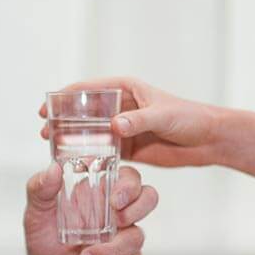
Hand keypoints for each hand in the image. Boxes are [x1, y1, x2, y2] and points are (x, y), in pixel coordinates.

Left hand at [24, 164, 156, 254]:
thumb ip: (40, 190)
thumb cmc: (45, 245)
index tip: (116, 199)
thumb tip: (53, 168)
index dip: (129, 184)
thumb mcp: (35, 216)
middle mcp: (117, 215)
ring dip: (107, 254)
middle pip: (148, 198)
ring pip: (135, 239)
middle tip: (117, 222)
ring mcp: (125, 240)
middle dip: (138, 209)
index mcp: (98, 196)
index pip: (127, 177)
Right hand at [40, 77, 224, 167]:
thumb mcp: (163, 116)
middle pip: (84, 112)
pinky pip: (103, 151)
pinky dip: (89, 156)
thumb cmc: (190, 118)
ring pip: (91, 132)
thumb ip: (138, 120)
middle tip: (44, 132)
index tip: (47, 108)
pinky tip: (75, 165)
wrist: (209, 140)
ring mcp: (123, 127)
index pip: (88, 89)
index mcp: (126, 89)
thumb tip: (114, 126)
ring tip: (53, 148)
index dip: (64, 97)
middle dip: (62, 121)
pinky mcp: (128, 147)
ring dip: (72, 140)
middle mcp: (121, 107)